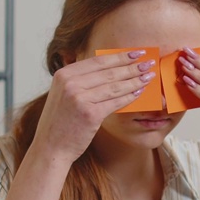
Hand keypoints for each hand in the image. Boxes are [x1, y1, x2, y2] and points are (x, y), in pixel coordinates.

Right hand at [33, 50, 156, 162]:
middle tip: (149, 62)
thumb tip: (108, 69)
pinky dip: (130, 96)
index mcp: (64, 74)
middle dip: (132, 66)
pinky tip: (140, 92)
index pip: (98, 60)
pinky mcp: (90, 114)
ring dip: (135, 80)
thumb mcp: (63, 94)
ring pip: (115, 86)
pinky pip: (115, 102)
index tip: (136, 53)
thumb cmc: (60, 122)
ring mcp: (79, 98)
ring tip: (149, 76)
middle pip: (109, 71)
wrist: (50, 147)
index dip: (120, 56)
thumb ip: (80, 80)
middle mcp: (70, 83)